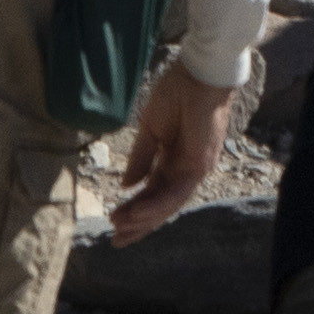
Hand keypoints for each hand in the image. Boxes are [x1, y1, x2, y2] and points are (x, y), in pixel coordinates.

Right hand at [112, 57, 238, 237]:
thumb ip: (140, 159)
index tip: (112, 221)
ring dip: (144, 218)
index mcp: (172, 160)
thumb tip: (126, 186)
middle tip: (115, 240)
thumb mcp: (150, 130)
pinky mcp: (201, 164)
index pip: (152, 193)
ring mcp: (195, 169)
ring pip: (169, 204)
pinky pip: (178, 191)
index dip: (133, 209)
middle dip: (138, 225)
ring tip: (121, 228)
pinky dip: (158, 203)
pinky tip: (138, 211)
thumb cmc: (176, 93)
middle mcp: (184, 169)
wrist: (199, 73)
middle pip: (160, 205)